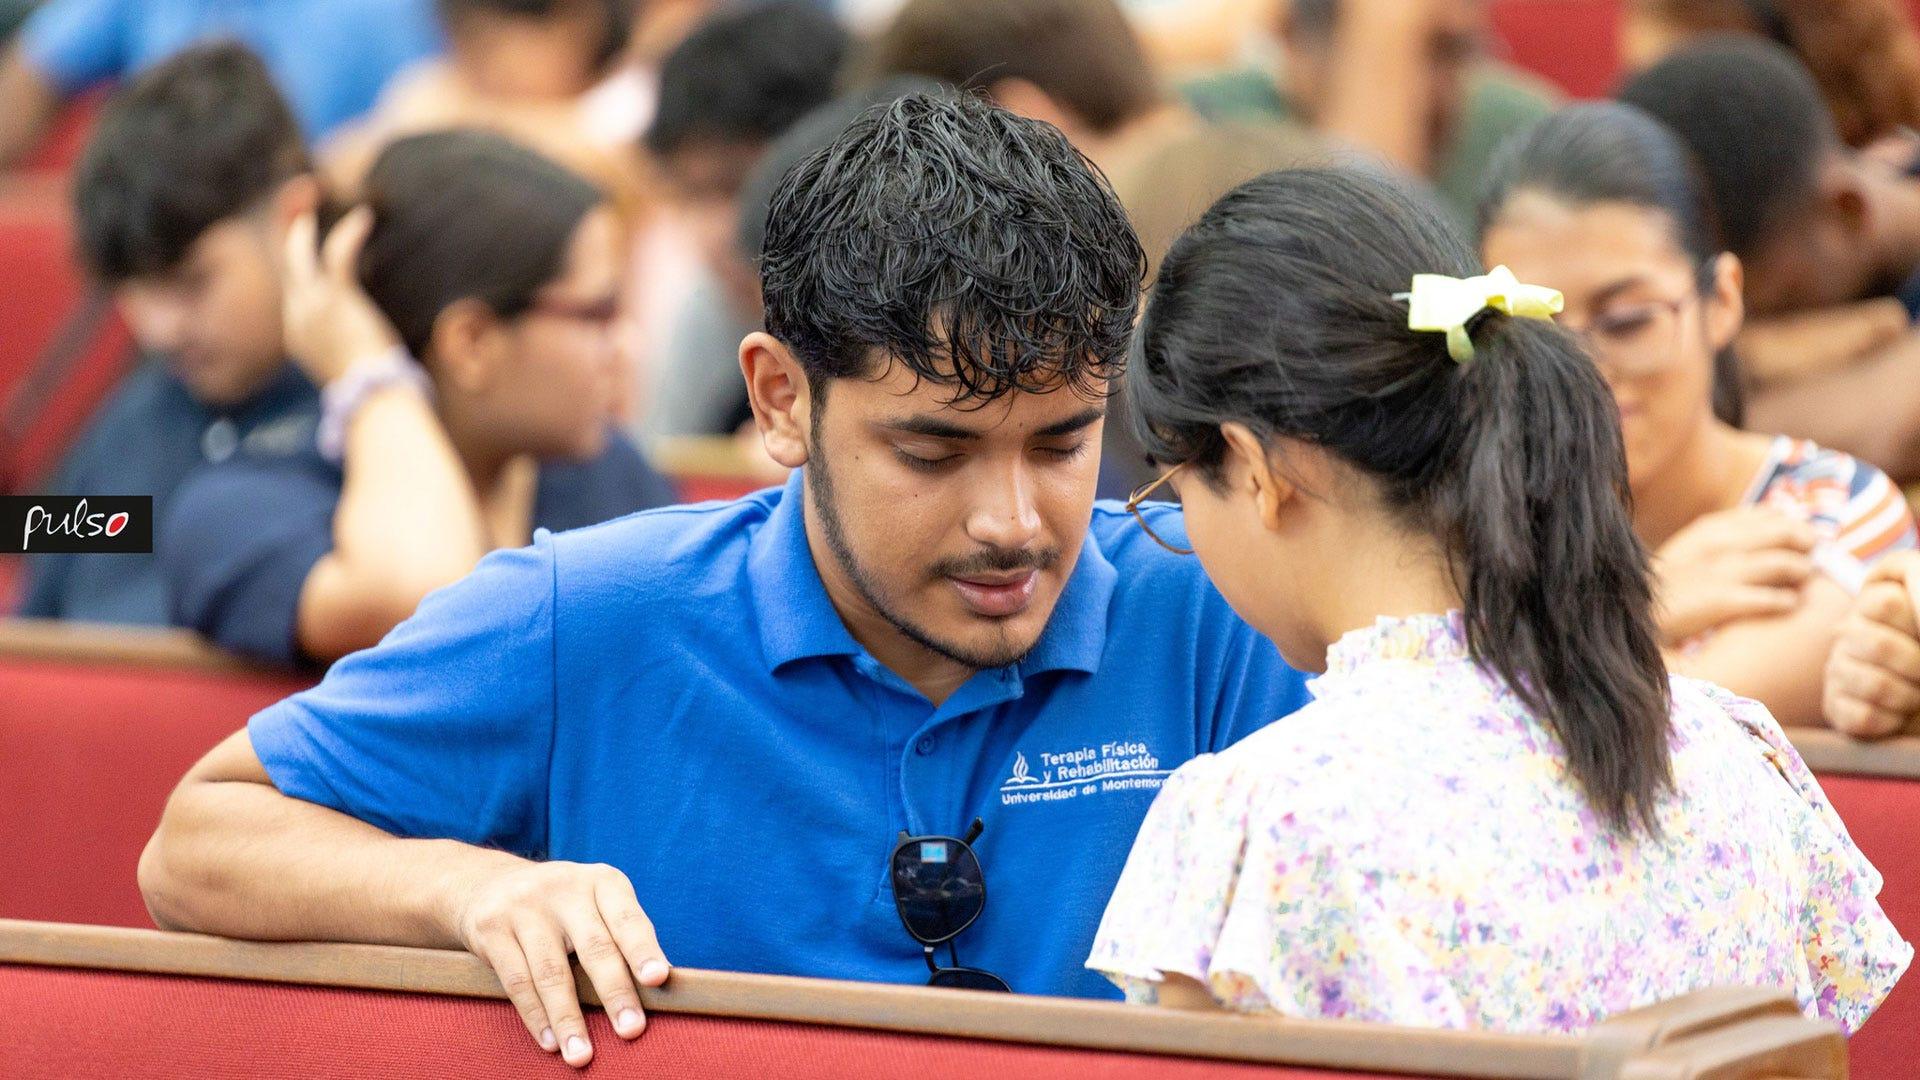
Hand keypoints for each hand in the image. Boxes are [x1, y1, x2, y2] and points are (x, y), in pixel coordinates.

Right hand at [282, 207, 402, 387]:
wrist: (373, 402)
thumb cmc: (374, 394)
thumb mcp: (357, 372)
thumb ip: (354, 356)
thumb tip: (374, 358)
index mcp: (299, 335)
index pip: (293, 290)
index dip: (301, 264)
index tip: (311, 246)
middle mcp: (297, 317)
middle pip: (285, 264)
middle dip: (289, 232)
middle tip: (298, 205)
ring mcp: (311, 307)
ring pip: (297, 252)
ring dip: (301, 221)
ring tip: (311, 193)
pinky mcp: (336, 299)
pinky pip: (337, 254)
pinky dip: (350, 233)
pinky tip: (365, 217)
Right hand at [451, 860, 670, 1068]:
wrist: (493, 885)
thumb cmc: (564, 907)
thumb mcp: (595, 904)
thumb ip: (621, 937)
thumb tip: (654, 990)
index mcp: (602, 882)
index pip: (628, 919)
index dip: (643, 949)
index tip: (657, 979)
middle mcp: (566, 888)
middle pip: (594, 947)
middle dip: (615, 992)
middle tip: (631, 1030)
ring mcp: (525, 907)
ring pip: (552, 972)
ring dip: (568, 1018)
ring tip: (582, 1054)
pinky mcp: (492, 928)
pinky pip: (517, 981)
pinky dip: (536, 1016)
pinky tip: (550, 1042)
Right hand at [1651, 508, 1818, 643]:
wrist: (1628, 615)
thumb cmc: (1664, 586)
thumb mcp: (1688, 549)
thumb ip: (1724, 536)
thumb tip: (1771, 522)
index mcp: (1709, 528)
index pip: (1768, 514)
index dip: (1792, 523)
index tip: (1802, 534)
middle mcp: (1718, 545)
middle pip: (1783, 533)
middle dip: (1806, 542)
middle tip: (1814, 554)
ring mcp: (1720, 572)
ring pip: (1784, 564)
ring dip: (1801, 572)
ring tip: (1803, 580)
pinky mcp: (1720, 601)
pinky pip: (1770, 599)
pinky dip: (1786, 601)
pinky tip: (1788, 604)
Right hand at [1825, 552, 1919, 737]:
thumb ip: (1906, 571)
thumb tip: (1879, 586)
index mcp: (1873, 607)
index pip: (1883, 603)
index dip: (1915, 621)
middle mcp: (1848, 635)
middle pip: (1873, 642)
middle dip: (1914, 662)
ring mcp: (1838, 671)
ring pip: (1870, 683)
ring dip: (1908, 696)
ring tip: (1917, 697)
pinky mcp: (1836, 708)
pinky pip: (1860, 716)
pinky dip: (1891, 720)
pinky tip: (1898, 716)